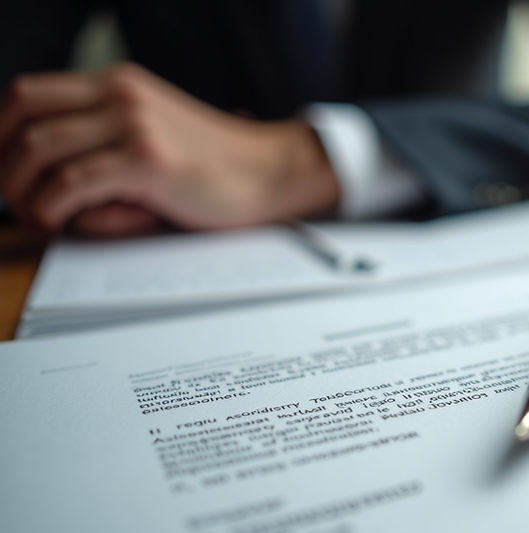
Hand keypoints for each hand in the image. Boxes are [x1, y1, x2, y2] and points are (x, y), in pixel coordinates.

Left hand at [0, 63, 337, 236]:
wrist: (269, 172)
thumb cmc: (215, 164)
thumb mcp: (154, 129)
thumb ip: (107, 133)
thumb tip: (45, 166)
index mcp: (120, 84)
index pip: (31, 92)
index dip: (1, 130)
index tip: (2, 165)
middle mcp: (122, 96)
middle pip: (24, 115)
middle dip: (4, 162)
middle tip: (11, 197)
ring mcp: (135, 126)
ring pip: (38, 149)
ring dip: (22, 190)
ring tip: (37, 216)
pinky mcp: (147, 162)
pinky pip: (71, 183)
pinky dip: (52, 208)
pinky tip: (62, 221)